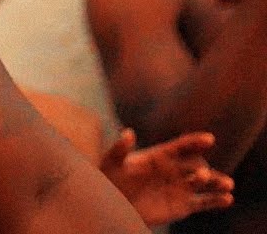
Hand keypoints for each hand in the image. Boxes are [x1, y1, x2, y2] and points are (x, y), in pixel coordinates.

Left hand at [99, 128, 234, 226]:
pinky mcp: (184, 205)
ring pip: (204, 183)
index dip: (195, 142)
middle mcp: (174, 170)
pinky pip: (203, 202)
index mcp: (160, 156)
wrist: (114, 203)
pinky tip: (227, 199)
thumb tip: (127, 132)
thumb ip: (120, 148)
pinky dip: (216, 201)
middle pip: (196, 166)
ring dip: (217, 183)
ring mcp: (181, 187)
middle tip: (204, 174)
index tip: (209, 139)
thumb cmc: (111, 180)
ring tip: (227, 185)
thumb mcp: (112, 163)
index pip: (182, 146)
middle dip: (204, 169)